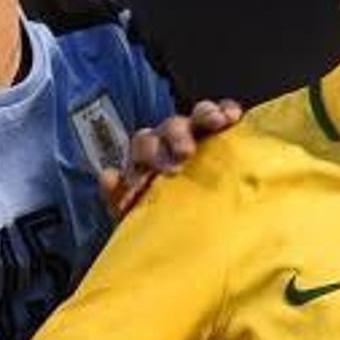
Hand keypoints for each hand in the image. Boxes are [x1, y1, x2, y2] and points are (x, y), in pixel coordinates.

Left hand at [99, 98, 242, 218]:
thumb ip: (119, 196)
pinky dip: (225, 110)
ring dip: (204, 116)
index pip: (143, 145)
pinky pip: (222, 113)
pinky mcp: (220, 132)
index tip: (162, 170)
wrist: (190, 229)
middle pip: (169, 127)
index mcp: (147, 157)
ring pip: (196, 116)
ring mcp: (195, 133)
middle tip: (186, 153)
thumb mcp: (137, 215)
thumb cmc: (161, 218)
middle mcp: (169, 140)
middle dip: (176, 137)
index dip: (148, 154)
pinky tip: (232, 115)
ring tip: (217, 122)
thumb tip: (107, 175)